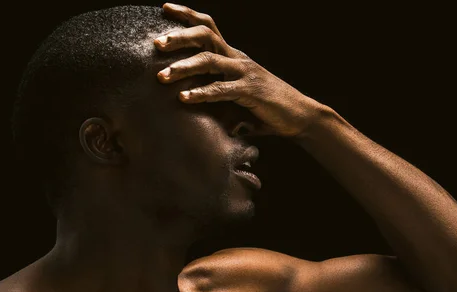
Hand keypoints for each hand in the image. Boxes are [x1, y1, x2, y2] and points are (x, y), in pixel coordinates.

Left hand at [154, 3, 322, 137]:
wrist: (300, 116)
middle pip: (205, 36)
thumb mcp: (238, 93)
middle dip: (179, 37)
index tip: (164, 8)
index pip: (208, 27)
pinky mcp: (250, 91)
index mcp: (234, 56)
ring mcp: (245, 73)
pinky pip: (221, 89)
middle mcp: (238, 59)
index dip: (186, 15)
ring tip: (162, 76)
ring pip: (209, 60)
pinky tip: (184, 98)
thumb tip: (191, 101)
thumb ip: (217, 91)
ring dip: (183, 67)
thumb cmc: (267, 107)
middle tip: (156, 43)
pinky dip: (201, 93)